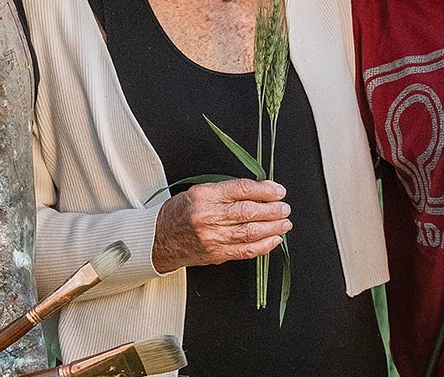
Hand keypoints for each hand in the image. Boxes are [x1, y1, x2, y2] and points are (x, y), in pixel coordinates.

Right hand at [151, 178, 291, 273]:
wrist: (158, 239)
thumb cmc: (179, 213)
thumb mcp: (197, 192)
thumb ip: (225, 191)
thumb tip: (258, 192)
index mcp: (204, 195)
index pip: (241, 189)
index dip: (264, 189)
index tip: (278, 190)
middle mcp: (208, 216)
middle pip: (248, 211)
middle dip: (272, 209)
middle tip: (285, 207)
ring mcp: (212, 237)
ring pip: (250, 232)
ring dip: (272, 227)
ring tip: (284, 222)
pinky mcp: (216, 254)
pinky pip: (245, 251)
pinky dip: (263, 246)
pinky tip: (274, 239)